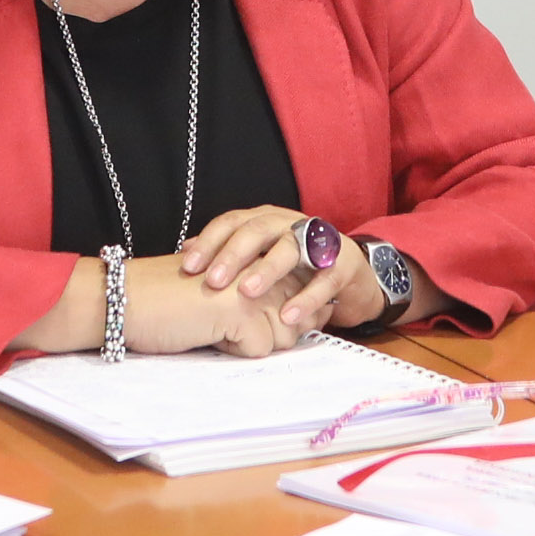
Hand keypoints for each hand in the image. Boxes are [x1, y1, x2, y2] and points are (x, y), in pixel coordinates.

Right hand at [118, 257, 310, 357]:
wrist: (127, 298)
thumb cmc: (168, 299)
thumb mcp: (222, 293)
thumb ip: (259, 297)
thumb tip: (299, 321)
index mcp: (256, 256)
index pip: (299, 294)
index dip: (283, 316)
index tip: (244, 315)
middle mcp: (261, 264)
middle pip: (295, 321)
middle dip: (266, 334)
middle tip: (222, 319)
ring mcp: (255, 285)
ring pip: (283, 337)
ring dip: (248, 342)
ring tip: (212, 321)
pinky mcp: (243, 309)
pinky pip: (258, 349)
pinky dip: (231, 349)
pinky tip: (206, 329)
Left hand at [176, 205, 374, 339]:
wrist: (349, 273)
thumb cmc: (295, 266)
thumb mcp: (259, 256)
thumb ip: (226, 253)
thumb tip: (185, 254)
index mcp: (264, 220)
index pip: (232, 223)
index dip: (209, 242)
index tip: (189, 267)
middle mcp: (288, 224)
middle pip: (257, 231)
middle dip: (233, 255)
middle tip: (213, 281)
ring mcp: (317, 242)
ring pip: (289, 249)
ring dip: (267, 270)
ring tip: (247, 292)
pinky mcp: (342, 264)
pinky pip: (323, 280)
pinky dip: (305, 298)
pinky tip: (288, 316)